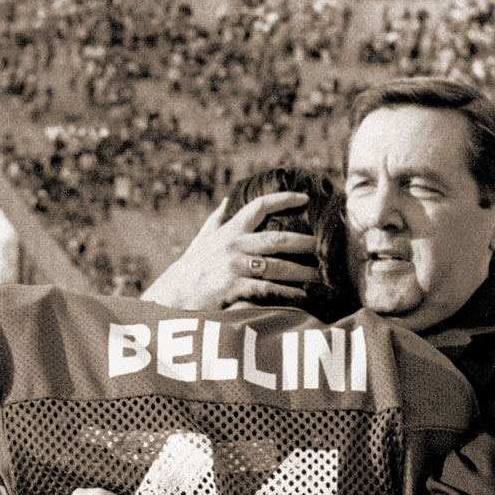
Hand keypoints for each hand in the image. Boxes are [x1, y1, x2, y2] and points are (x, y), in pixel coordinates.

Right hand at [140, 193, 317, 308]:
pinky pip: (267, 289)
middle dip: (303, 242)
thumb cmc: (190, 269)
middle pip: (277, 239)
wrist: (172, 296)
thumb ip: (215, 221)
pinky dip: (286, 293)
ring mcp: (234, 266)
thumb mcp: (201, 241)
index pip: (259, 206)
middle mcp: (234, 245)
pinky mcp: (233, 287)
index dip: (283, 199)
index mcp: (229, 230)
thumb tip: (227, 200)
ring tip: (318, 274)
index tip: (304, 198)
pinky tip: (301, 296)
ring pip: (276, 266)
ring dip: (301, 271)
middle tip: (322, 245)